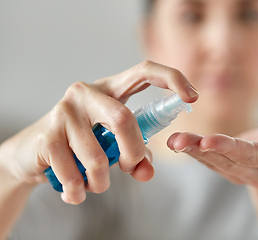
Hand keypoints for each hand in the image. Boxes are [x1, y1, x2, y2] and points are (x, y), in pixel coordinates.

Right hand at [0, 61, 198, 203]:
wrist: (32, 153)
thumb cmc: (81, 145)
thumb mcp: (114, 146)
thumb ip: (136, 155)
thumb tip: (147, 172)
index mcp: (109, 89)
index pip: (144, 70)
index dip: (172, 78)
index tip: (192, 97)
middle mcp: (86, 93)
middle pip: (124, 120)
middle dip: (133, 153)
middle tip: (129, 167)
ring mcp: (64, 111)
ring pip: (98, 156)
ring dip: (102, 182)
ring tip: (94, 184)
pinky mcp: (46, 135)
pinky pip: (74, 174)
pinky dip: (79, 191)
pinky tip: (75, 191)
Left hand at [167, 109, 257, 187]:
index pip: (251, 155)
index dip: (229, 148)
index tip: (208, 140)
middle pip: (227, 161)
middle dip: (202, 150)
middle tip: (178, 140)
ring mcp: (242, 172)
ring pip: (216, 162)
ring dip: (193, 151)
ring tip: (173, 140)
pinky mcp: (230, 168)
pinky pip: (211, 161)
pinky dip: (194, 152)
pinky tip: (178, 143)